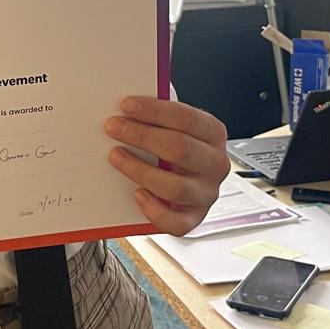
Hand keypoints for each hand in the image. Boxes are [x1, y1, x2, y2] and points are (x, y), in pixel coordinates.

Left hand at [105, 96, 229, 236]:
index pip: (187, 118)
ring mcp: (206, 194)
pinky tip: (137, 194)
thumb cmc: (173, 146)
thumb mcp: (172, 126)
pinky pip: (175, 222)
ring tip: (116, 157)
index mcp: (213, 134)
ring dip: (140, 170)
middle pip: (181, 149)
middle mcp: (215, 165)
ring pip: (176, 187)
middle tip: (114, 128)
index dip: (155, 111)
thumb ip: (157, 118)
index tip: (126, 106)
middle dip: (142, 136)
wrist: (183, 177)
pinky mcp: (193, 218)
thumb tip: (127, 109)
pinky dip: (154, 210)